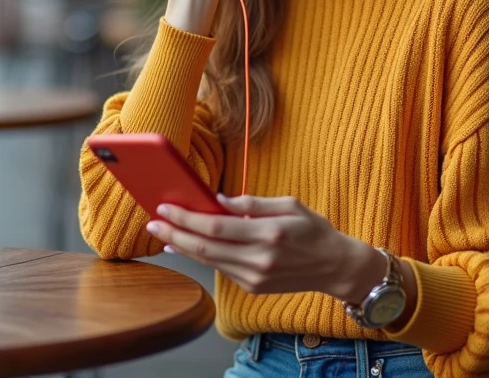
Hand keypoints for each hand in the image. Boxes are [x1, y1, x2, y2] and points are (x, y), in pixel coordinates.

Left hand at [145, 194, 382, 299]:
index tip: (166, 207)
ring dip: (182, 247)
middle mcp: (259, 259)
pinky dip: (200, 257)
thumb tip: (218, 201)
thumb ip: (253, 203)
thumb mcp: (290, 204)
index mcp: (269, 234)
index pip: (216, 227)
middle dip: (174, 233)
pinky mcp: (253, 287)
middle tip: (153, 222)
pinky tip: (187, 247)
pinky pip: (221, 269)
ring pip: (208, 262)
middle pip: (204, 248)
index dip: (186, 218)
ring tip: (163, 233)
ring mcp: (255, 277)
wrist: (335, 267)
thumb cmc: (314, 230)